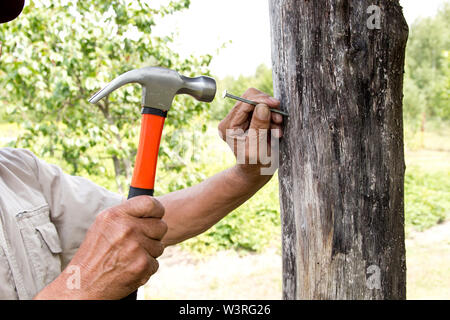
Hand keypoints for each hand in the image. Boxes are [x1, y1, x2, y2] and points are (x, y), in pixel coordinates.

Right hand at [35, 196, 166, 299]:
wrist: (83, 285)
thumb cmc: (94, 254)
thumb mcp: (103, 225)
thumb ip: (126, 215)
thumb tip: (151, 208)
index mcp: (116, 215)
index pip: (150, 203)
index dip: (157, 210)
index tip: (155, 217)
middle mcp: (127, 228)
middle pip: (161, 226)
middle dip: (153, 235)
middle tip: (137, 243)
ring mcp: (136, 247)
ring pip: (159, 246)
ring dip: (149, 252)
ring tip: (129, 257)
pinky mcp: (142, 265)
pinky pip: (156, 262)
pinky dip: (146, 268)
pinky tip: (129, 268)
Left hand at [218, 88, 282, 177]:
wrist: (257, 172)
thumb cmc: (256, 165)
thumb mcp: (258, 147)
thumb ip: (259, 126)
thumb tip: (262, 106)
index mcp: (228, 126)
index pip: (244, 103)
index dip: (261, 100)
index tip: (276, 104)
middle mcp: (232, 120)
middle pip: (251, 98)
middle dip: (268, 108)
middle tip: (279, 119)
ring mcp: (241, 119)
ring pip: (259, 104)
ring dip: (272, 115)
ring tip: (277, 132)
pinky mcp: (250, 120)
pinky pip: (264, 111)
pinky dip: (272, 119)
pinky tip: (276, 132)